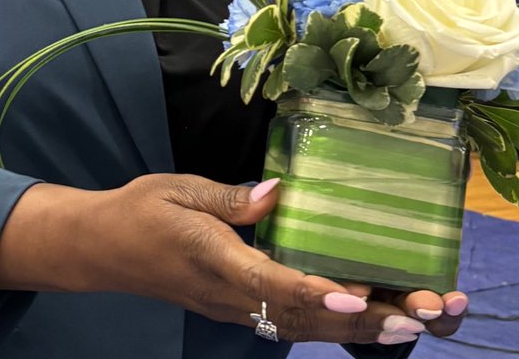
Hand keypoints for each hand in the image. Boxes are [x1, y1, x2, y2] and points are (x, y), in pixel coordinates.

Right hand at [79, 174, 444, 344]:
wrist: (104, 247)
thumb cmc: (143, 211)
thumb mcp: (182, 190)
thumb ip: (230, 198)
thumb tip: (279, 191)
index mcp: (218, 263)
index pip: (275, 285)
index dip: (318, 293)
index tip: (357, 296)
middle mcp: (233, 296)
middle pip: (303, 318)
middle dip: (361, 321)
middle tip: (414, 319)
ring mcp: (236, 308)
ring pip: (303, 327)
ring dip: (356, 328)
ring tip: (408, 323)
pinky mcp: (239, 306)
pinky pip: (290, 322)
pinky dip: (330, 323)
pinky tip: (365, 315)